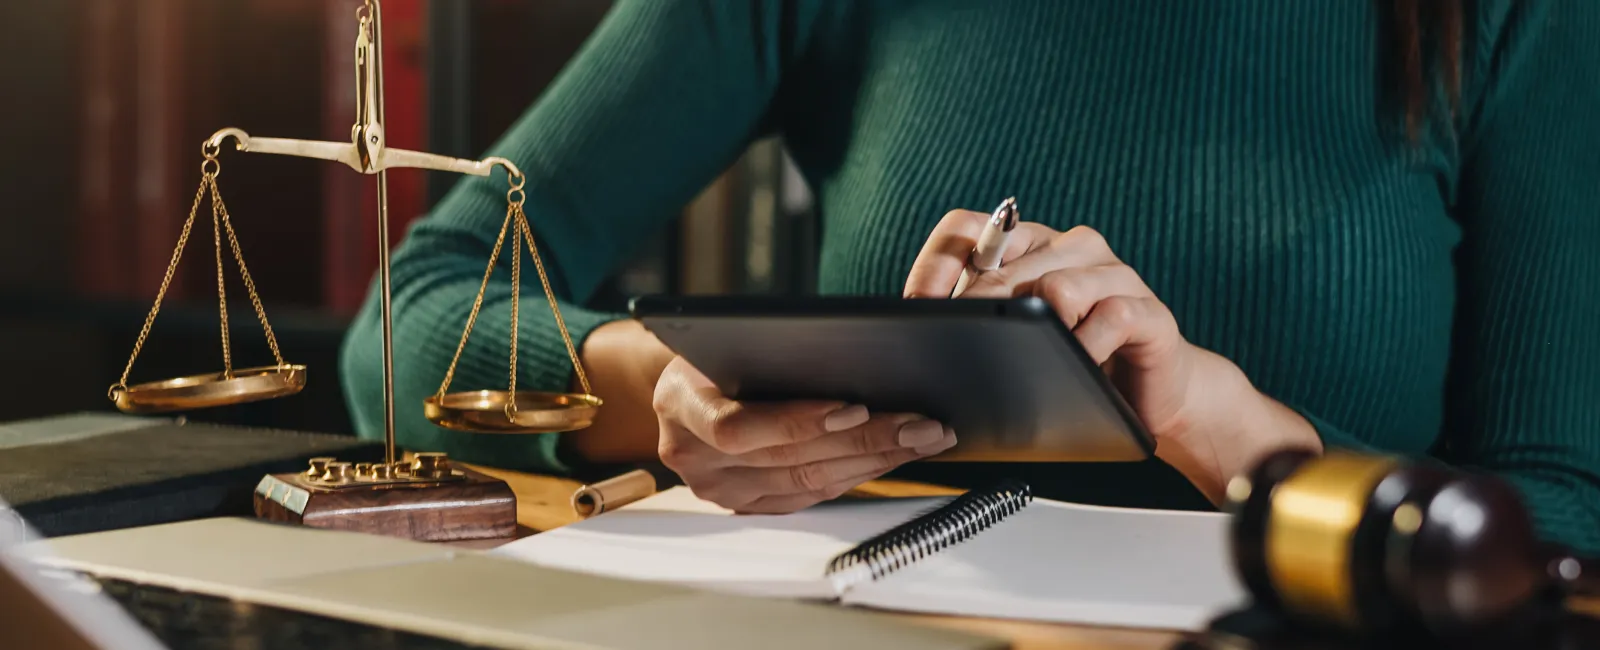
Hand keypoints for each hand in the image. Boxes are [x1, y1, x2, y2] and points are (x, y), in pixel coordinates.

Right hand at [651, 356, 957, 512]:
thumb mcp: (733, 335)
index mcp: (681, 405)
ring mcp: (719, 488)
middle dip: (865, 440)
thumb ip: (775, 349)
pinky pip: (810, 494)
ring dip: (874, 459)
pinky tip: (893, 456)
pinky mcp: (747, 505)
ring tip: (922, 438)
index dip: (797, 422)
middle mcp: (692, 456)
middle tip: (920, 424)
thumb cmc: (718, 350)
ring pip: (808, 480)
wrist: (689, 386)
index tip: (854, 408)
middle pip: (789, 458)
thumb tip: (855, 350)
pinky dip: (857, 474)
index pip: (737, 428)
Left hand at [903, 210, 1320, 500]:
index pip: (968, 228)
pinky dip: (1086, 348)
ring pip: (1056, 288)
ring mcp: (1114, 274)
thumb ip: (978, 321)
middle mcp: (1072, 248)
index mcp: (1031, 245)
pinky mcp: (1148, 311)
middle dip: (973, 313)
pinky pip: (1110, 318)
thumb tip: (920, 326)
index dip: (936, 264)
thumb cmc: (1074, 364)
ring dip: (1035, 330)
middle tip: (958, 350)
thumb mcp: (1017, 338)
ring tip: (1029, 360)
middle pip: (1003, 267)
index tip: (916, 307)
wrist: (1151, 398)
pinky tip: (1079, 367)